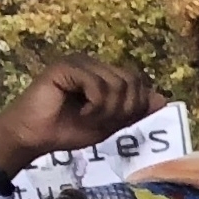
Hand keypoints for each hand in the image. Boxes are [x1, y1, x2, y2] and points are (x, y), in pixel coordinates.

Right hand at [0, 57, 159, 179]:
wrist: (35, 136)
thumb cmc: (68, 130)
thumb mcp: (110, 124)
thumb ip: (134, 111)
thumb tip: (162, 99)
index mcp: (103, 74)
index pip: (138, 83)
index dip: (133, 107)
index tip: (112, 122)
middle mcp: (93, 64)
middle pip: (132, 82)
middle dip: (122, 110)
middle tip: (99, 121)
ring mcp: (78, 63)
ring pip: (117, 84)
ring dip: (107, 110)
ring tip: (88, 118)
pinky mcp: (65, 67)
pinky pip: (97, 85)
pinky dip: (95, 106)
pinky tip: (81, 113)